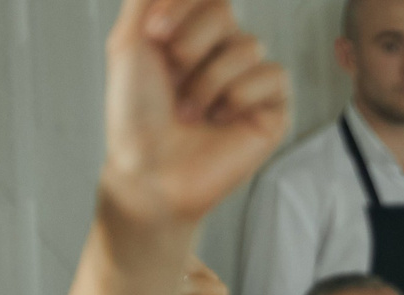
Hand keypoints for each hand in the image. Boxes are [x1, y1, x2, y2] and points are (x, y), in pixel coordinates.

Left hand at [99, 0, 288, 228]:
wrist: (150, 169)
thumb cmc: (135, 114)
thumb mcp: (129, 41)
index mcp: (191, 33)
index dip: (182, 7)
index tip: (155, 35)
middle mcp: (222, 53)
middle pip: (227, 12)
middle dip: (192, 42)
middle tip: (173, 74)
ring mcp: (250, 81)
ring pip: (248, 47)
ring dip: (209, 80)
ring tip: (192, 112)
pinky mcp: (273, 110)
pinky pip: (273, 76)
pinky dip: (240, 95)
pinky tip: (222, 119)